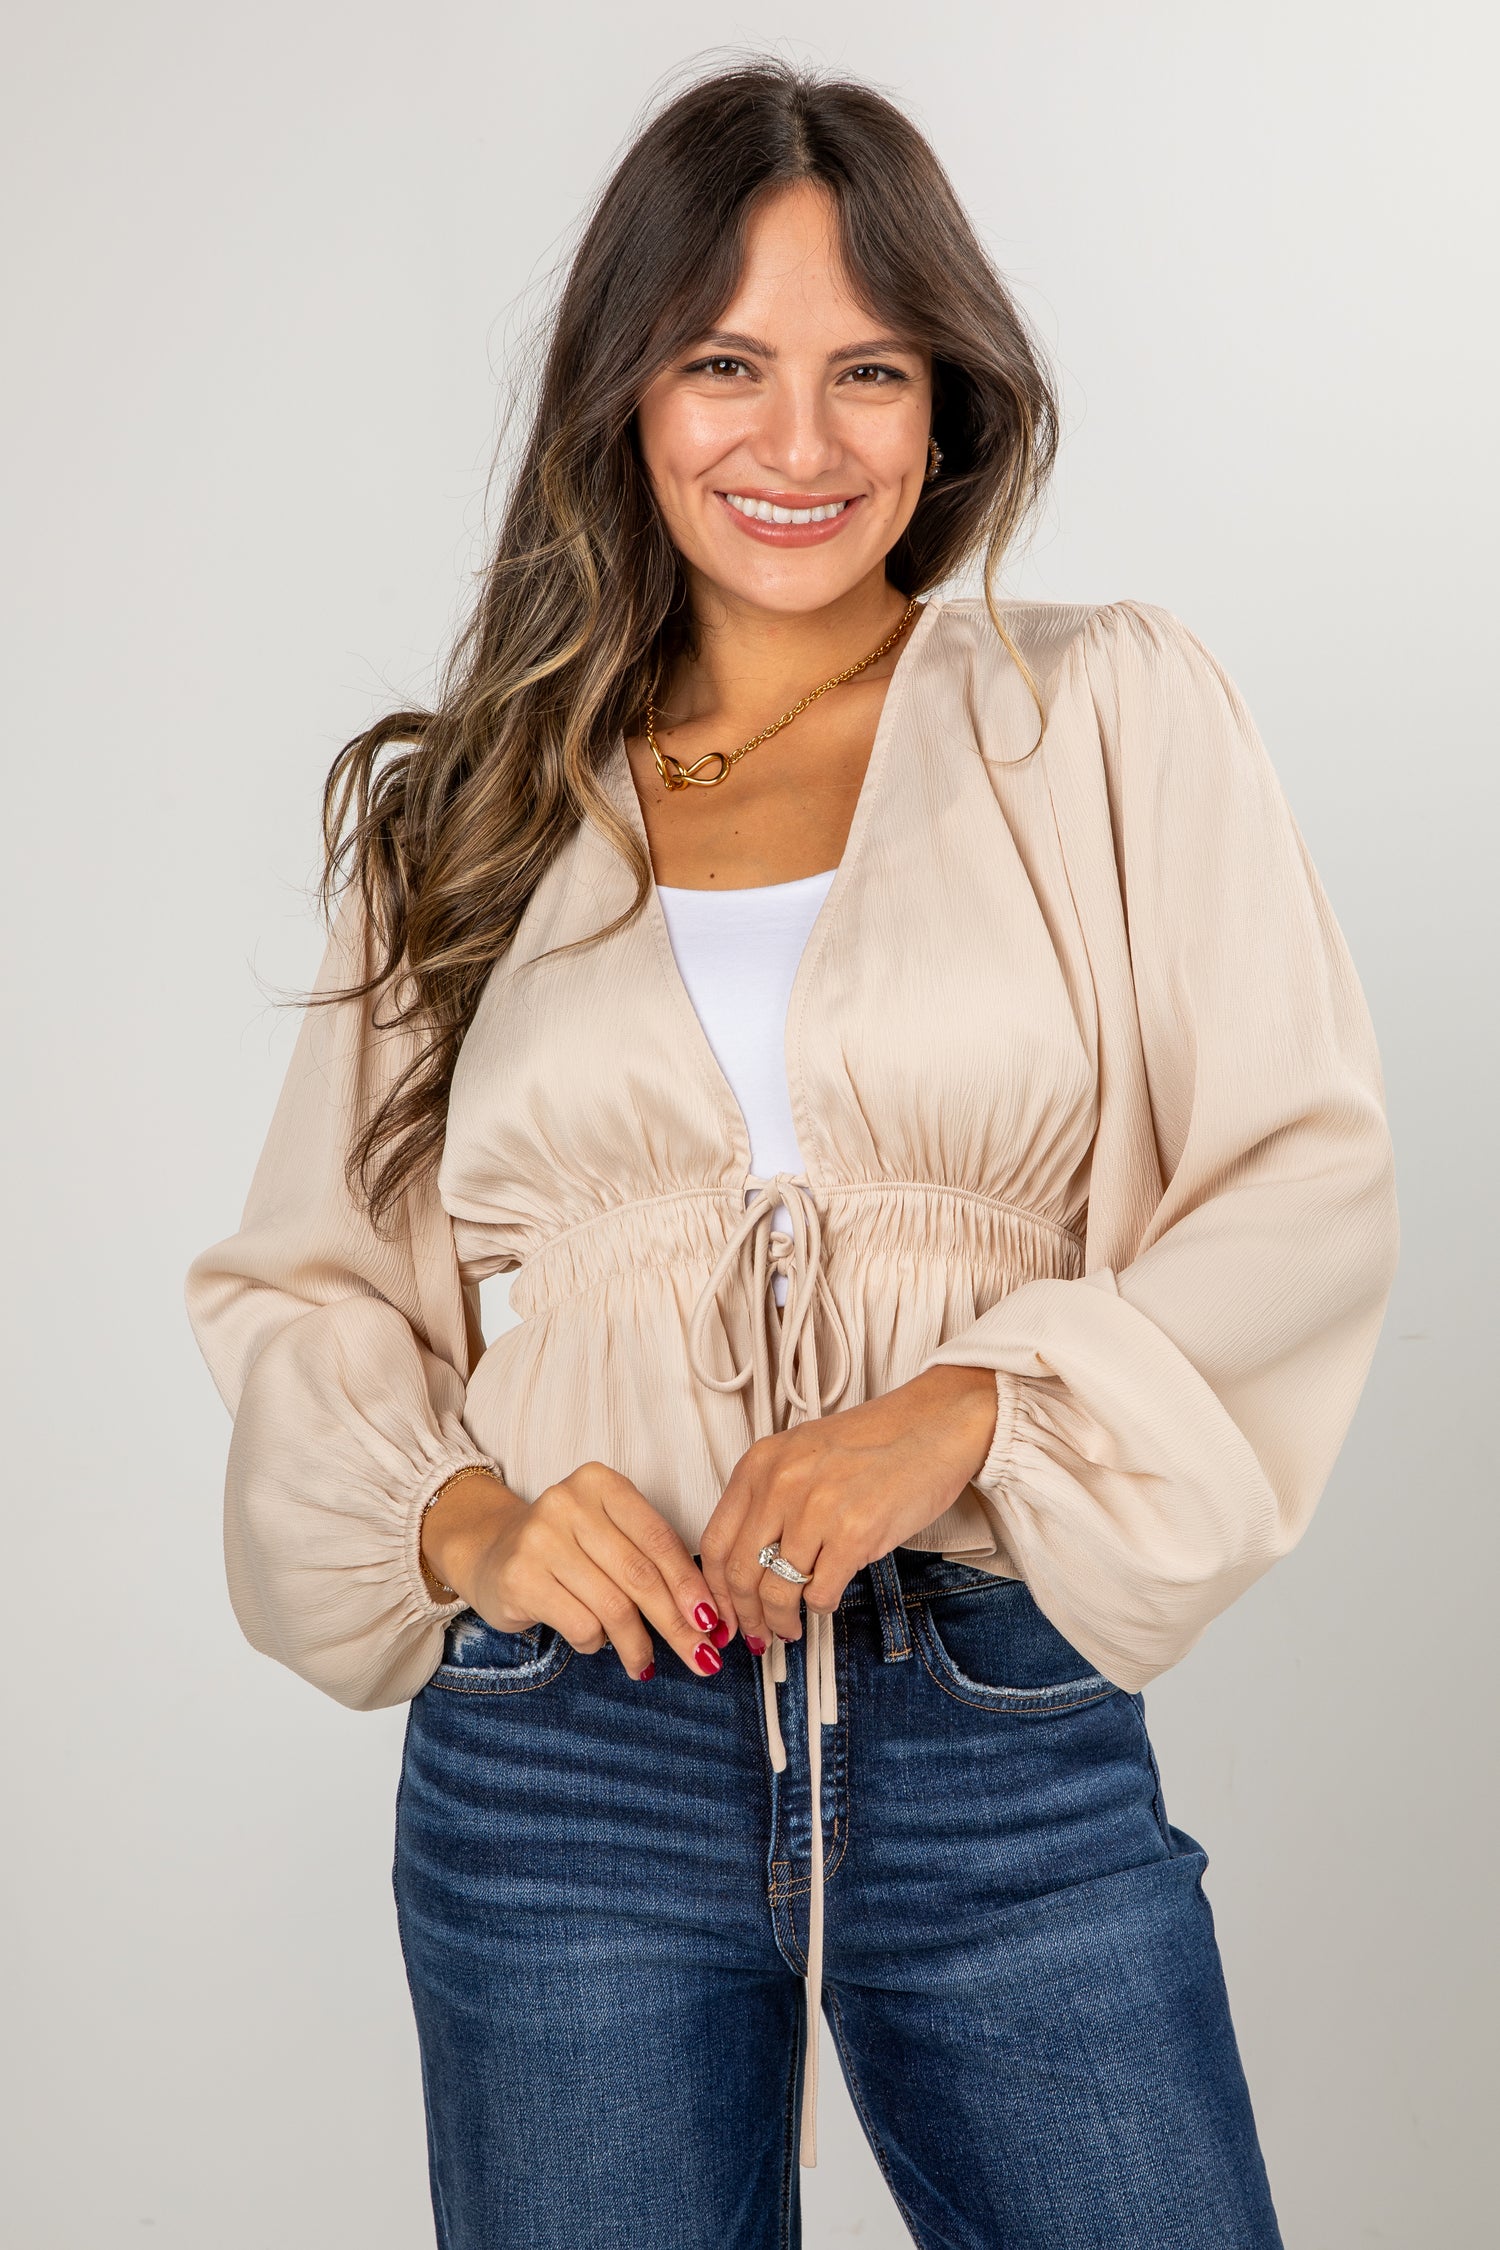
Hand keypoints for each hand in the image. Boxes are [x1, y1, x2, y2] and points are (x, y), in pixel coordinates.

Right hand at [420, 1463, 730, 1681]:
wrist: (488, 1551)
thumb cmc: (567, 1549)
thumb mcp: (609, 1535)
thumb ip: (651, 1561)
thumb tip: (707, 1617)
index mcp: (602, 1483)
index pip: (659, 1539)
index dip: (690, 1586)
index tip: (713, 1623)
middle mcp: (569, 1502)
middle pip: (640, 1576)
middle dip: (676, 1624)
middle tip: (700, 1658)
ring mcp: (540, 1538)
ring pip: (613, 1606)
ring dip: (637, 1645)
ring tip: (644, 1665)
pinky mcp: (519, 1577)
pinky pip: (580, 1624)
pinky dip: (595, 1643)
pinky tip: (593, 1642)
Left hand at [697, 1365, 998, 1650]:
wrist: (936, 1424)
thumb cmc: (878, 1440)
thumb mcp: (803, 1455)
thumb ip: (769, 1498)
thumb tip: (747, 1561)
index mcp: (760, 1463)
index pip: (715, 1543)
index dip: (716, 1591)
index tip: (724, 1612)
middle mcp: (780, 1484)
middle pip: (740, 1574)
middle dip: (746, 1615)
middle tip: (756, 1631)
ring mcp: (816, 1510)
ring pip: (778, 1591)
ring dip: (782, 1620)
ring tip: (790, 1626)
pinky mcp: (854, 1534)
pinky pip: (820, 1594)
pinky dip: (820, 1607)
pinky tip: (827, 1599)